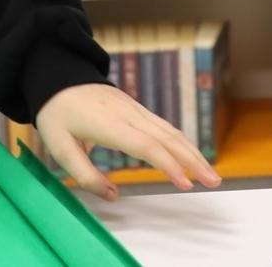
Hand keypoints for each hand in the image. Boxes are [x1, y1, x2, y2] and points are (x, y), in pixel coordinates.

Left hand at [34, 83, 221, 200]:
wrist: (57, 74)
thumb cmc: (57, 113)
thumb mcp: (59, 147)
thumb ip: (85, 175)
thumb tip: (114, 196)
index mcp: (109, 124)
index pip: (146, 146)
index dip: (168, 165)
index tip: (184, 184)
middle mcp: (128, 114)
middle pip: (168, 137)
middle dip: (193, 160)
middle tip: (214, 182)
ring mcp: (134, 109)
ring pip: (170, 130)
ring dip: (193, 151)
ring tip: (210, 173)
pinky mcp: (136, 108)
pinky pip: (164, 126)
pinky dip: (181, 142)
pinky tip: (191, 155)